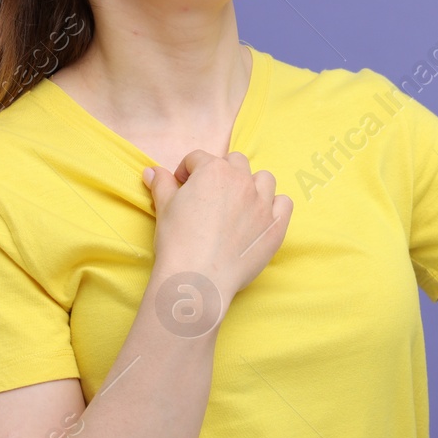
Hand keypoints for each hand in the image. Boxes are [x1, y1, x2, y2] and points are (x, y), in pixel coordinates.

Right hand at [142, 151, 292, 321]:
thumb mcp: (164, 208)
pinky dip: (275, 205)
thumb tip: (152, 171)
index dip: (187, 171)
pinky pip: (284, 203)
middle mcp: (242, 181)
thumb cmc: (178, 242)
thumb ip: (161, 184)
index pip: (199, 158)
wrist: (197, 278)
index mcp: (213, 171)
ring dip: (252, 184)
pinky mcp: (276, 226)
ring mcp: (263, 203)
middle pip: (235, 162)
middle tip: (209, 195)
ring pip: (264, 179)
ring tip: (238, 203)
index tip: (182, 186)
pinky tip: (260, 216)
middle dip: (221, 172)